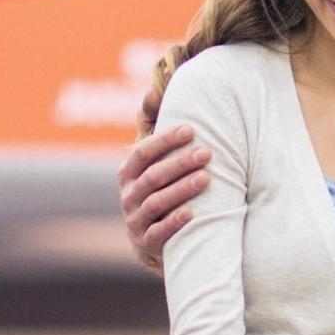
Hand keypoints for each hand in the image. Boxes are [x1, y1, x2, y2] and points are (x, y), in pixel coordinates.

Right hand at [119, 123, 205, 273]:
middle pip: (153, 176)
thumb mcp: (157, 168)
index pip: (143, 152)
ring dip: (181, 189)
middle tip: (206, 153)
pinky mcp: (145, 245)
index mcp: (129, 174)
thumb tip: (155, 89)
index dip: (166, 140)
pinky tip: (193, 213)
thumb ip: (158, 134)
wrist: (155, 244)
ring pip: (156, 202)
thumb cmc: (163, 195)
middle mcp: (128, 196)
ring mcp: (135, 221)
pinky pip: (158, 233)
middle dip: (179, 163)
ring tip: (206, 178)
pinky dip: (174, 222)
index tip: (191, 129)